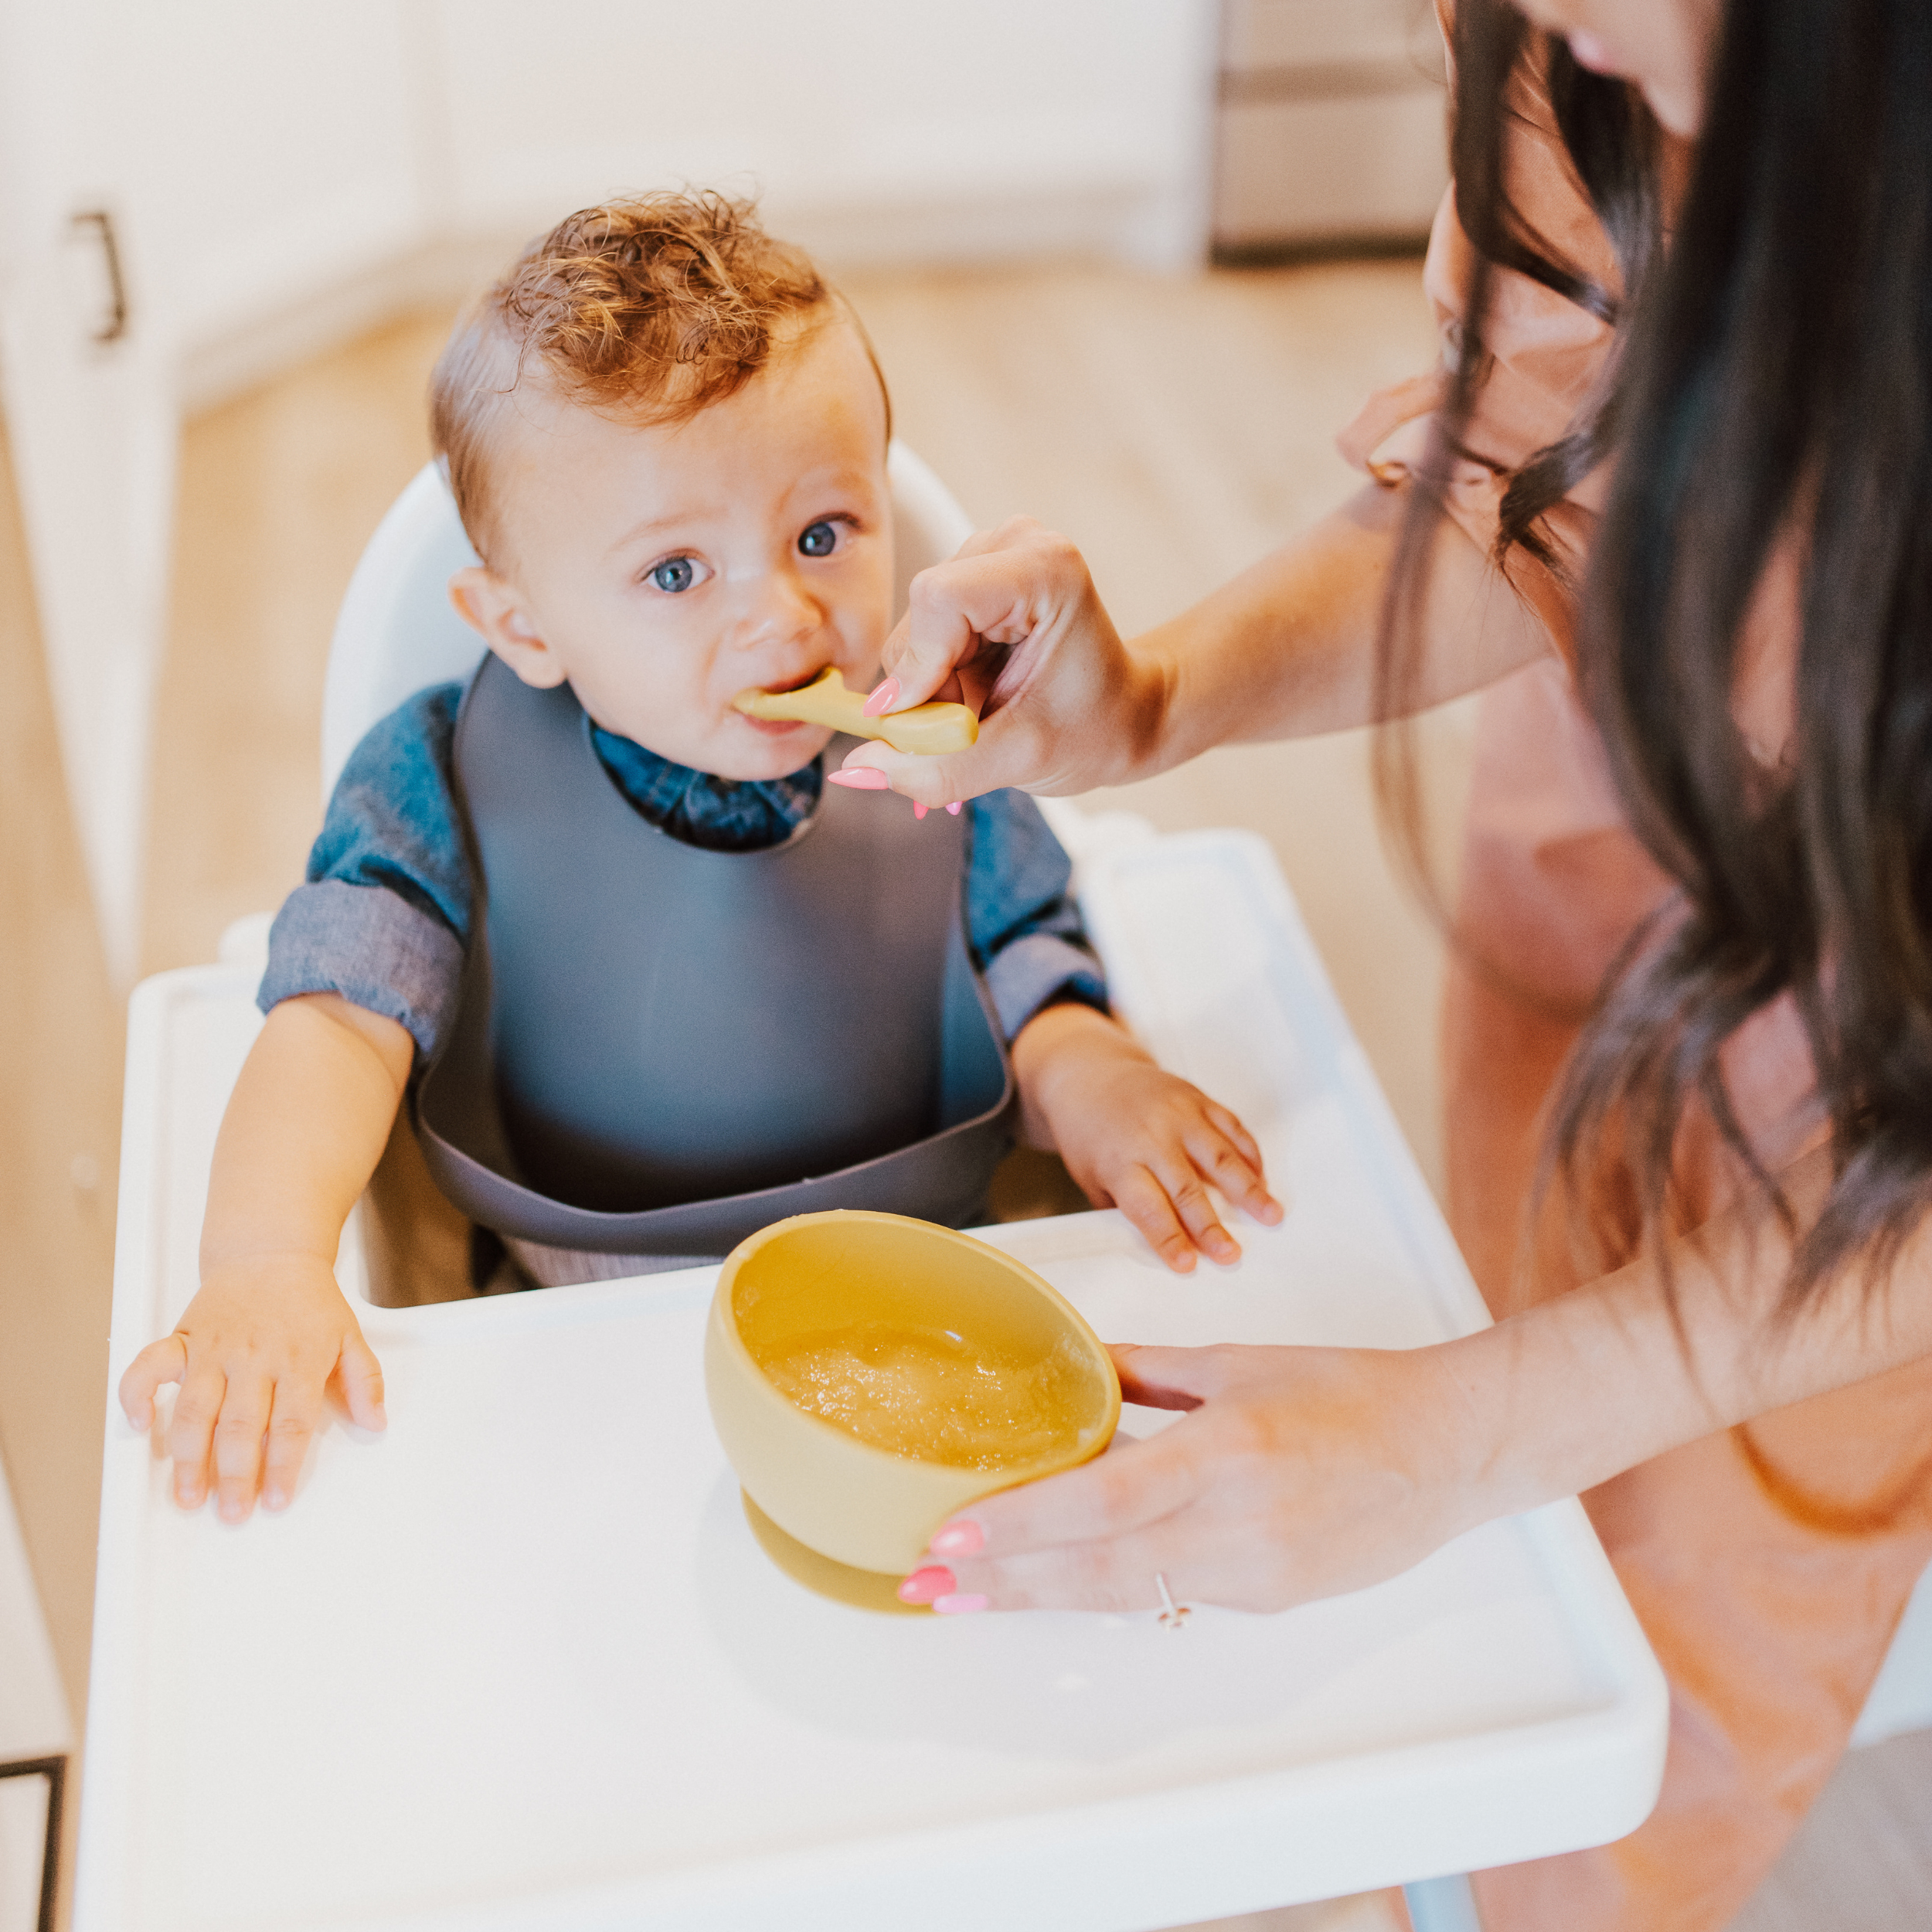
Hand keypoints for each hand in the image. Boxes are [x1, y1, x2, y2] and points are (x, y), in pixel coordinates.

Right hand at [118, 1251, 385, 1522]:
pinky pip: (150, 1367)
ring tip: (189, 1495)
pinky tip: (140, 1426)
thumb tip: (376, 1422)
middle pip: (242, 1425)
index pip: (290, 1422)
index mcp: (298, 1360)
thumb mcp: (350, 1336)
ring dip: (189, 1457)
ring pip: (196, 1409)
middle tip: (232, 1513)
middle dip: (235, 1474)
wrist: (270, 1252)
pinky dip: (137, 1395)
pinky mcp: (184, 1338)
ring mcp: (214, 1349)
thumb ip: (365, 1381)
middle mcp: (254, 1357)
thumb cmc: (310, 1302)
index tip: (276, 1500)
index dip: (283, 1465)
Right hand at [838, 517, 1160, 805]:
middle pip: (920, 618)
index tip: (928, 725)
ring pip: (913, 632)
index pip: (940, 598)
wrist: (1126, 716)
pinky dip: (937, 679)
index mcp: (1044, 568)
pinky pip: (920, 635)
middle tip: (974, 730)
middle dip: (931, 689)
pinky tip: (976, 695)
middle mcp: (1013, 545)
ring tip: (984, 714)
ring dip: (933, 690)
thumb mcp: (1021, 760)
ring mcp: (989, 557)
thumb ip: (939, 768)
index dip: (918, 667)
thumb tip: (856, 770)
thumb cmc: (1096, 729)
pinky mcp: (972, 578)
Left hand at [898, 1340, 1486, 1613]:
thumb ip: (1147, 1374)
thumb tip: (1076, 1368)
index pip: (1101, 1501)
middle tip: (928, 1588)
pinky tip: (1062, 1578)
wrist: (1448, 1449)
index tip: (952, 1537)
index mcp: (1226, 1449)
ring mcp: (1256, 1572)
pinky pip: (1175, 1592)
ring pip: (1128, 1593)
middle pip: (1098, 1569)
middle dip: (1004, 1583)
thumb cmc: (1350, 1393)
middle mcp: (1239, 1522)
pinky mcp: (1270, 1600)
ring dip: (1043, 1595)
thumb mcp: (1238, 1364)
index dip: (1020, 1526)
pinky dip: (1113, 1585)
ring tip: (970, 1597)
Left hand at [1012, 1003, 1281, 1270]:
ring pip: (1221, 1157)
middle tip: (1233, 1254)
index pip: (1147, 1207)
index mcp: (1120, 1161)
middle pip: (1187, 1188)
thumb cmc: (1089, 1135)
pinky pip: (1232, 1128)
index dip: (1168, 1238)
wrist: (1090, 1074)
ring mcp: (1178, 1114)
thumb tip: (1155, 1248)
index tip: (1188, 1265)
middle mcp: (1151, 1136)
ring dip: (1249, 1190)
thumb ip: (1122, 1209)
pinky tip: (1262, 1180)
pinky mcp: (1197, 1098)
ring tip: (1272, 1216)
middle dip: (1211, 1226)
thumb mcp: (1091, 1176)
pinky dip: (1250, 1155)